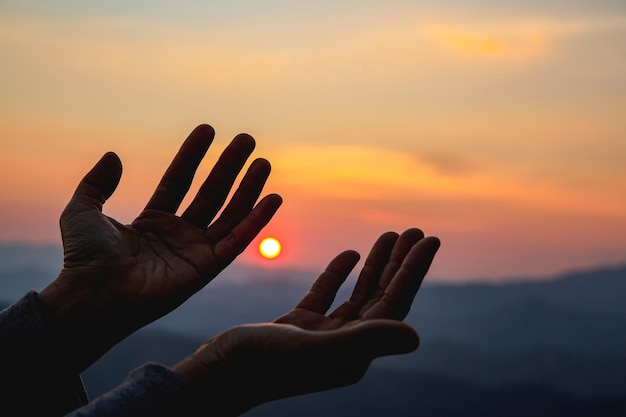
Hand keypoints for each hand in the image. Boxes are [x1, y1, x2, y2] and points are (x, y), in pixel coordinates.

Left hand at [38, 124, 281, 372]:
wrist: (94, 295)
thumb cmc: (84, 260)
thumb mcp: (82, 211)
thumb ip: (96, 183)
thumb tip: (114, 155)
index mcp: (153, 222)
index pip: (179, 181)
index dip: (192, 155)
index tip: (207, 129)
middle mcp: (178, 235)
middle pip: (211, 193)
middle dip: (229, 166)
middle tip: (246, 139)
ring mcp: (195, 251)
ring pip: (229, 214)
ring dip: (248, 188)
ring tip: (262, 161)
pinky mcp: (207, 268)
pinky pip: (237, 240)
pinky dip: (256, 221)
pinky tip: (273, 198)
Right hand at [173, 228, 439, 415]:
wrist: (218, 373)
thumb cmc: (264, 363)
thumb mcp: (317, 348)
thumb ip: (366, 340)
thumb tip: (416, 337)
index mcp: (356, 353)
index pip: (394, 304)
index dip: (412, 271)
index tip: (428, 239)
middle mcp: (345, 346)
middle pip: (382, 297)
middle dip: (399, 263)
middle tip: (415, 230)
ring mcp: (323, 336)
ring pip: (358, 294)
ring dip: (375, 265)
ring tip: (390, 235)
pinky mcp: (300, 327)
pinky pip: (328, 295)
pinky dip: (340, 274)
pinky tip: (351, 253)